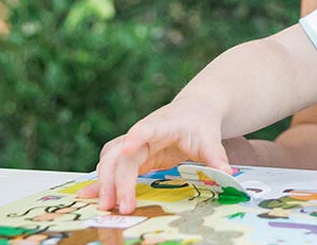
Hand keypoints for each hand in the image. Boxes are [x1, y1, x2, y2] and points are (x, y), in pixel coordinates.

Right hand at [78, 98, 234, 213]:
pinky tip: (90, 196)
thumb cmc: (200, 122)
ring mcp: (134, 144)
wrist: (194, 110)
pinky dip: (102, 181)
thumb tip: (226, 174)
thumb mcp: (211, 138)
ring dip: (105, 183)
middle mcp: (142, 133)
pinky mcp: (132, 155)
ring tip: (106, 206)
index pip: (146, 128)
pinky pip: (112, 167)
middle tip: (118, 206)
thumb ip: (216, 156)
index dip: (136, 137)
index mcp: (163, 124)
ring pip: (111, 161)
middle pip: (122, 154)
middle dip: (116, 180)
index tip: (127, 148)